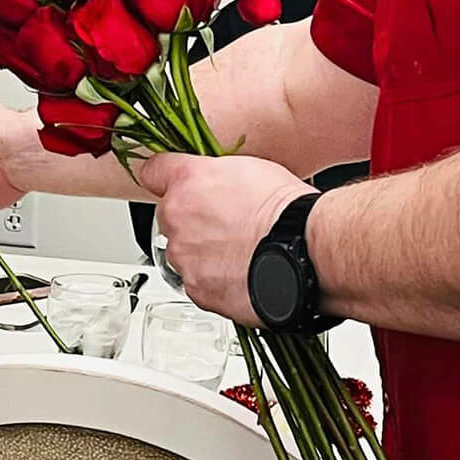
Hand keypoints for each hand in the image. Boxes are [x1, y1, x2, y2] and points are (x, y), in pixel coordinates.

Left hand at [142, 154, 314, 324]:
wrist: (307, 253)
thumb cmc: (288, 210)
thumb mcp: (250, 169)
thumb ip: (215, 176)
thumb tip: (214, 184)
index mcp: (187, 181)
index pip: (152, 171)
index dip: (165, 179)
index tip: (170, 184)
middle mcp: (176, 217)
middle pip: (170, 217)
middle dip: (192, 221)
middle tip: (228, 226)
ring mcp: (184, 256)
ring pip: (184, 253)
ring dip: (203, 254)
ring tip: (242, 254)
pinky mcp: (196, 290)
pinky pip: (197, 283)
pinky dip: (215, 281)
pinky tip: (243, 273)